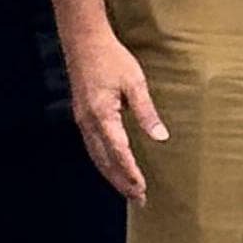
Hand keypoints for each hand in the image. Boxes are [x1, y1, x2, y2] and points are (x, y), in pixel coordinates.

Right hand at [64, 26, 166, 202]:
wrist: (83, 42)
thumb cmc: (111, 59)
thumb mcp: (135, 83)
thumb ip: (146, 112)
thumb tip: (160, 137)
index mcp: (101, 115)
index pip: (118, 151)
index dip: (130, 171)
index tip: (141, 187)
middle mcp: (88, 122)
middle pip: (104, 161)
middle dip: (121, 181)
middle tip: (138, 199)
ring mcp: (82, 120)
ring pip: (96, 156)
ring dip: (112, 175)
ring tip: (128, 190)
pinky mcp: (82, 116)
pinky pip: (92, 146)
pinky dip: (103, 162)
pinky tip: (113, 168)